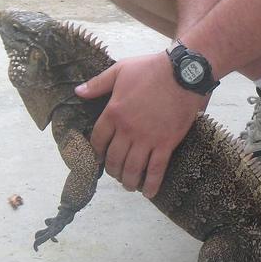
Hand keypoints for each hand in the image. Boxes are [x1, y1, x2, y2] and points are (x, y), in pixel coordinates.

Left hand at [74, 53, 207, 197]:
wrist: (183, 72)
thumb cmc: (150, 68)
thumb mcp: (120, 70)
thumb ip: (97, 84)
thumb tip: (77, 92)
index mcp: (113, 112)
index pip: (98, 140)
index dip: (96, 151)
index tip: (99, 157)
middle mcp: (127, 129)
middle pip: (113, 159)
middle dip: (112, 170)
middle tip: (115, 173)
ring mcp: (147, 138)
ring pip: (132, 168)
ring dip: (128, 181)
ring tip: (129, 184)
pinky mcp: (166, 143)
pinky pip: (156, 170)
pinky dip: (151, 184)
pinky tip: (148, 192)